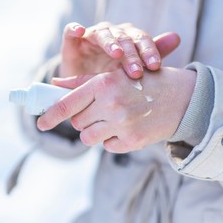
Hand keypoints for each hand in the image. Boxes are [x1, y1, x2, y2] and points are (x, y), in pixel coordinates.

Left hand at [37, 67, 195, 152]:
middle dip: (83, 119)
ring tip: (112, 120)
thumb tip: (55, 84)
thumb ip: (82, 82)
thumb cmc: (145, 83)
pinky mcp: (133, 141)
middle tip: (99, 111)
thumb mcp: (115, 75)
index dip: (50, 116)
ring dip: (94, 132)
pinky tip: (127, 128)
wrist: (183, 98)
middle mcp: (111, 103)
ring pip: (88, 137)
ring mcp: (123, 124)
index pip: (67, 105)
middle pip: (77, 123)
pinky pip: (107, 146)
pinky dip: (112, 140)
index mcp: (104, 84)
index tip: (40, 125)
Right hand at [59, 22, 180, 78]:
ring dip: (110, 43)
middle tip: (137, 71)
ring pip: (102, 34)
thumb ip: (153, 54)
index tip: (155, 66)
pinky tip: (80, 30)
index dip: (149, 51)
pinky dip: (74, 28)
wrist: (82, 87)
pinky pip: (71, 31)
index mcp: (128, 40)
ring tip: (117, 54)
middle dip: (132, 55)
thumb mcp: (131, 70)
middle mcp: (111, 34)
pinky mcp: (72, 41)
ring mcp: (92, 36)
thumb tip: (177, 37)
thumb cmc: (110, 77)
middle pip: (124, 38)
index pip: (141, 40)